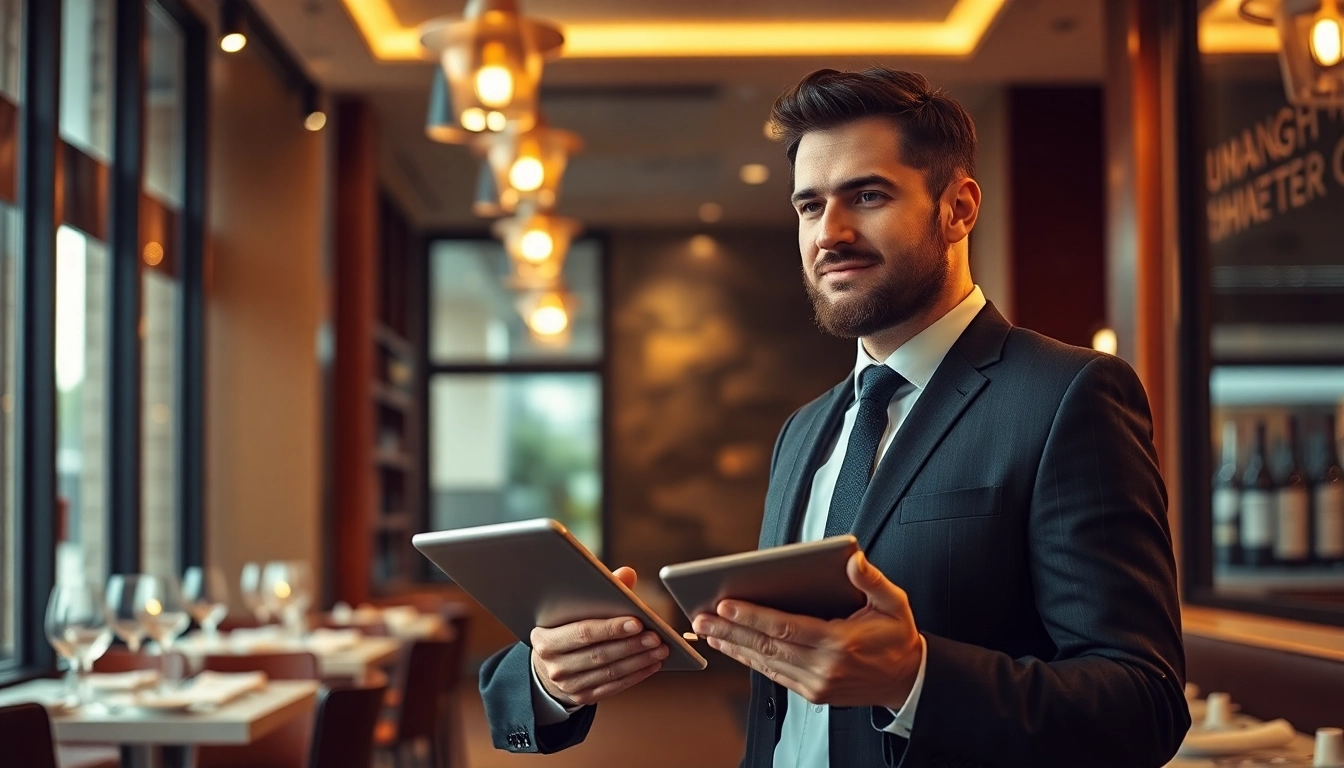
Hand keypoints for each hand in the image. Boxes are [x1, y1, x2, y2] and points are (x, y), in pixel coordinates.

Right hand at [530, 567, 668, 707]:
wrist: (547, 665)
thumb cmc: (566, 628)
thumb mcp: (572, 610)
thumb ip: (600, 590)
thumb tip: (628, 574)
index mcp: (545, 638)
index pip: (583, 632)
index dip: (611, 628)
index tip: (638, 621)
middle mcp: (553, 665)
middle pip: (599, 654)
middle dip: (631, 645)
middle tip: (656, 637)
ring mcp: (567, 684)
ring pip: (609, 672)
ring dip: (638, 661)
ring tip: (660, 650)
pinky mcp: (581, 697)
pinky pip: (613, 686)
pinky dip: (635, 675)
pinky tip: (652, 664)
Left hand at [692, 551, 921, 709]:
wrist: (908, 680)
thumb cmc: (897, 638)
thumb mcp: (894, 603)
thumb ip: (872, 580)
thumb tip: (852, 559)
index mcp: (839, 642)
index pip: (785, 627)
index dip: (752, 616)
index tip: (726, 604)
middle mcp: (823, 667)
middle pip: (767, 645)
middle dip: (730, 631)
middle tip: (701, 617)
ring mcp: (816, 684)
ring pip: (765, 662)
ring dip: (734, 646)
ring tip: (708, 631)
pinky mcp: (812, 693)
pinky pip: (774, 675)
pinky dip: (750, 660)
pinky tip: (733, 647)